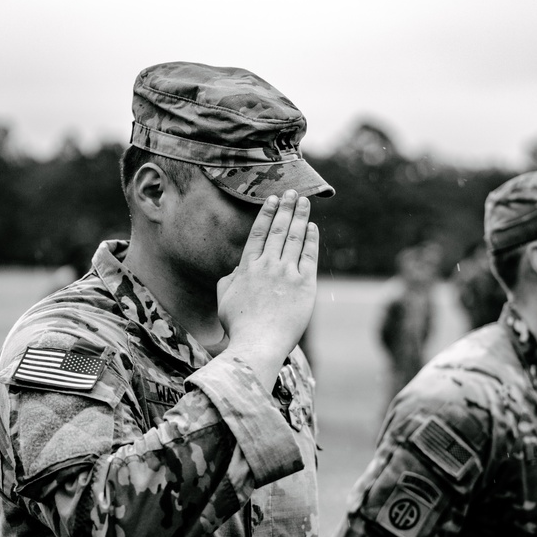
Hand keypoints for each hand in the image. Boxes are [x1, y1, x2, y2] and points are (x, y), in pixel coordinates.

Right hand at [217, 190, 317, 388]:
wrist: (258, 343)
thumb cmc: (240, 327)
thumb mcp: (224, 301)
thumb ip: (228, 281)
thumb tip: (235, 270)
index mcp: (247, 268)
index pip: (258, 234)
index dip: (266, 214)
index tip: (271, 200)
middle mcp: (267, 266)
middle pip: (278, 230)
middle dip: (285, 208)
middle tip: (292, 192)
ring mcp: (286, 274)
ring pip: (294, 238)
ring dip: (300, 217)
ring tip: (304, 202)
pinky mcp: (304, 284)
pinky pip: (309, 256)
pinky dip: (310, 239)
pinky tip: (312, 227)